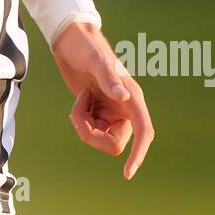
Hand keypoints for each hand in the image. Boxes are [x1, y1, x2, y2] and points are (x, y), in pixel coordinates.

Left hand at [51, 21, 154, 178]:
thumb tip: (125, 98)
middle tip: (78, 115)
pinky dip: (80, 121)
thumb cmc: (86, 47)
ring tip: (78, 103)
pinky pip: (90, 130)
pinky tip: (79, 102)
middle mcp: (125, 108)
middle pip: (115, 143)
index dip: (139, 155)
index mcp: (132, 99)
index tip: (127, 173)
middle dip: (93, 135)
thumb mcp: (96, 61)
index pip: (144, 132)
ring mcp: (111, 111)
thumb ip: (110, 80)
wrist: (70, 40)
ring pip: (100, 138)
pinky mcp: (97, 112)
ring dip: (84, 126)